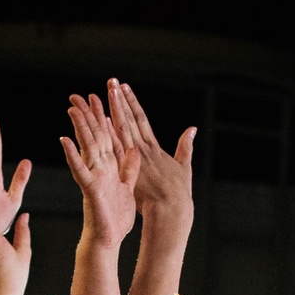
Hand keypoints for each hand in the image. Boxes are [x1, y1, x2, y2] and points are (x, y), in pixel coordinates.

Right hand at [61, 88, 139, 241]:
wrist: (108, 240)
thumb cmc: (115, 219)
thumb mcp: (128, 188)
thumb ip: (128, 170)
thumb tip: (133, 151)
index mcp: (109, 167)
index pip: (106, 136)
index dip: (102, 117)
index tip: (99, 98)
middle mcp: (99, 169)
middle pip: (93, 137)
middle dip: (87, 116)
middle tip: (78, 96)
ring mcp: (93, 177)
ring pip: (85, 148)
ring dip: (79, 128)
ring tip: (72, 109)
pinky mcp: (90, 189)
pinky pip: (79, 170)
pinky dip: (72, 155)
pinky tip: (64, 141)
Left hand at [110, 81, 194, 220]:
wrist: (172, 213)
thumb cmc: (178, 195)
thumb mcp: (183, 168)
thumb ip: (185, 147)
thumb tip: (192, 129)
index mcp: (154, 149)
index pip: (141, 120)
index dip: (132, 103)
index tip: (124, 87)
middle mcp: (144, 150)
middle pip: (130, 120)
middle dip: (120, 100)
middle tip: (112, 81)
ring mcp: (136, 160)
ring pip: (123, 130)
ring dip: (114, 111)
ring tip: (108, 92)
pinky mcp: (129, 171)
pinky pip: (116, 151)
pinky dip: (108, 137)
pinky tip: (102, 122)